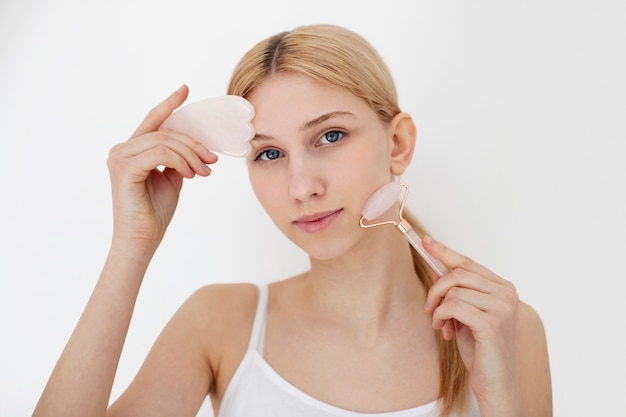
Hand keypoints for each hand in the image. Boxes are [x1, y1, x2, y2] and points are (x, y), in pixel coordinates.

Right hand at [107, 85, 217, 247]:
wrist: (142, 239)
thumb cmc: (154, 212)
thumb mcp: (171, 179)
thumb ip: (176, 159)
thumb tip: (194, 147)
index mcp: (131, 150)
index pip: (153, 121)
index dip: (169, 104)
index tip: (185, 90)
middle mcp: (121, 150)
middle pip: (165, 132)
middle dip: (194, 144)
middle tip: (212, 161)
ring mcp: (120, 158)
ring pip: (165, 141)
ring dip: (191, 155)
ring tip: (203, 172)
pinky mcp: (125, 170)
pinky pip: (160, 154)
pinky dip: (180, 161)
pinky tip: (189, 175)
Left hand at [423, 236, 521, 410]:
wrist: (495, 383)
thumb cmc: (481, 350)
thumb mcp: (463, 315)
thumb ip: (454, 292)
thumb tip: (436, 267)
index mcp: (503, 288)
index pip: (469, 263)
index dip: (445, 251)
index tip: (425, 241)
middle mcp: (506, 293)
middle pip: (458, 274)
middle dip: (435, 289)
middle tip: (428, 308)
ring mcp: (502, 307)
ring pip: (453, 290)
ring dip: (438, 308)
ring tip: (440, 325)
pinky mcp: (492, 322)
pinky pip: (453, 306)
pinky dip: (441, 317)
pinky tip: (443, 331)